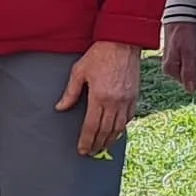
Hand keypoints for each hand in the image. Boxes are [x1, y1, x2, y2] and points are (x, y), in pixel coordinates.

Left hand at [61, 41, 142, 156]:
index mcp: (99, 97)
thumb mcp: (79, 71)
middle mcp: (115, 102)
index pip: (91, 126)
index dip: (86, 140)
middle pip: (105, 131)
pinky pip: (129, 117)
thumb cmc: (99, 54)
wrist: (122, 42)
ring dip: (110, 140)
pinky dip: (122, 127)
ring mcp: (126, 100)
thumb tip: (61, 108)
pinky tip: (116, 132)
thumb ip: (70, 92)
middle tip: (91, 153)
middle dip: (98, 144)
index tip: (82, 150)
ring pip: (119, 127)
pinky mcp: (134, 96)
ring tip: (103, 147)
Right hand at [160, 17, 195, 90]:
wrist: (182, 13)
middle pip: (192, 76)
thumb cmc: (184, 30)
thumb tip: (190, 91)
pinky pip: (193, 60)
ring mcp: (176, 60)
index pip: (191, 82)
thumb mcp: (188, 51)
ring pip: (193, 68)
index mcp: (170, 69)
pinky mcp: (180, 53)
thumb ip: (190, 71)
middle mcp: (171, 67)